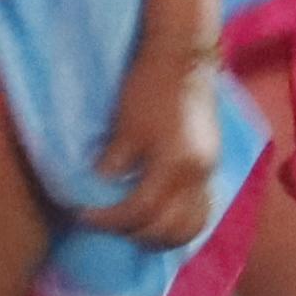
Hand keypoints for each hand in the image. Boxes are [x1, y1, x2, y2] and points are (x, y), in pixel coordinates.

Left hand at [92, 39, 225, 251]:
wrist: (185, 59)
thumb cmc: (149, 88)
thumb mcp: (125, 127)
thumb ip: (113, 164)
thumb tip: (95, 191)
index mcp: (176, 167)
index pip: (140, 212)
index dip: (108, 220)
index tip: (83, 215)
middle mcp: (199, 177)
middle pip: (171, 230)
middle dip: (135, 235)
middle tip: (106, 226)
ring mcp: (211, 173)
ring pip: (194, 226)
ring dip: (162, 236)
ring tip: (132, 229)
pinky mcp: (212, 166)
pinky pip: (202, 210)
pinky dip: (180, 221)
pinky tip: (159, 218)